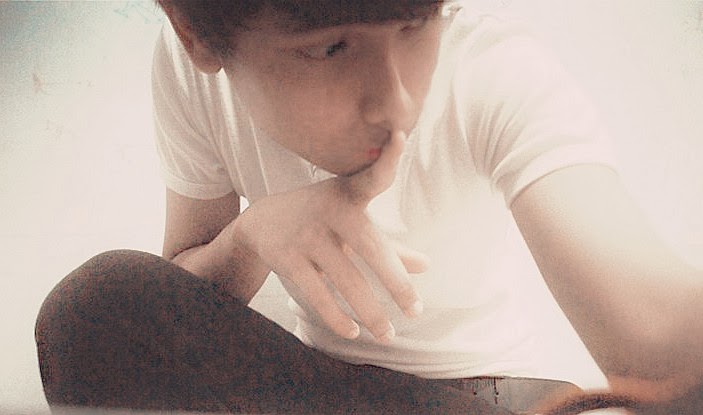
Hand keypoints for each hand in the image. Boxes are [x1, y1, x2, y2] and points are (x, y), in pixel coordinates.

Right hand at [233, 131, 425, 341]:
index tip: (399, 136)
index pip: (373, 176)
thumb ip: (388, 244)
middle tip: (415, 312)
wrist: (260, 221)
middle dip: (395, 283)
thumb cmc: (322, 218)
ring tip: (388, 335)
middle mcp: (330, 211)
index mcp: (350, 195)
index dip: (387, 157)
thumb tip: (426, 266)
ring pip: (345, 279)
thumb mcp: (352, 220)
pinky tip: (353, 332)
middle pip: (370, 247)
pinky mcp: (287, 259)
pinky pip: (316, 293)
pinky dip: (336, 316)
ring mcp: (307, 235)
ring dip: (370, 312)